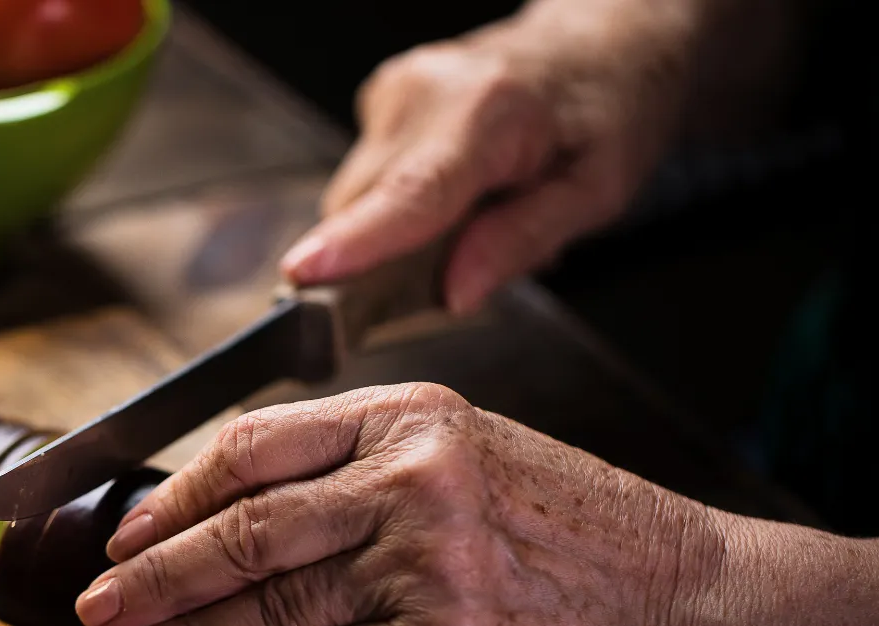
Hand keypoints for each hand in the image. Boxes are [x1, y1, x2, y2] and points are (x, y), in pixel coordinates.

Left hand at [75, 383, 722, 625]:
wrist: (673, 594)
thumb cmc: (570, 524)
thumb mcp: (469, 450)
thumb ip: (362, 463)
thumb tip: (239, 505)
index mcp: (410, 413)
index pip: (258, 444)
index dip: (179, 492)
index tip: (130, 527)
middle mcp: (414, 476)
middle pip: (250, 528)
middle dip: (158, 573)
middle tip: (101, 602)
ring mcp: (431, 558)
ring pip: (274, 605)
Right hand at [279, 0, 709, 314]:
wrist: (597, 44)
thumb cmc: (607, 112)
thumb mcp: (597, 191)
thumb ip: (521, 240)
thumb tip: (452, 294)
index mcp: (490, 113)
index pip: (413, 191)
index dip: (358, 238)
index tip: (305, 272)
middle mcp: (426, 93)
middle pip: (367, 208)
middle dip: (393, 257)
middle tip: (466, 262)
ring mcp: (394, 91)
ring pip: (357, 199)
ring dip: (399, 228)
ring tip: (472, 211)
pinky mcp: (379, 98)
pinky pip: (368, 180)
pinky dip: (400, 201)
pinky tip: (453, 188)